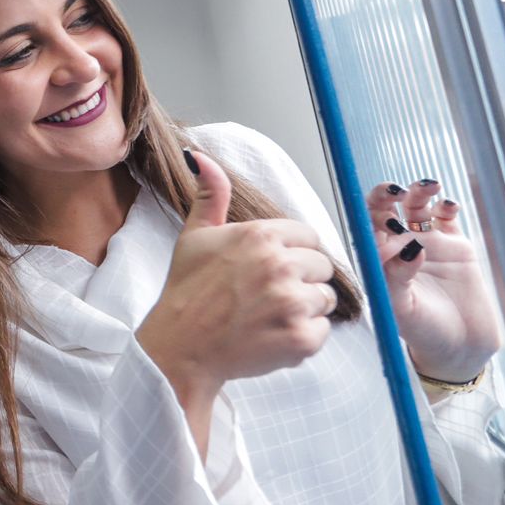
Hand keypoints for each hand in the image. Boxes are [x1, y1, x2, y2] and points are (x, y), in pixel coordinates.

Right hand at [137, 148, 337, 414]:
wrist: (179, 347)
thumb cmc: (186, 291)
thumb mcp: (194, 235)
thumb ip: (210, 195)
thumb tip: (201, 157)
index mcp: (260, 235)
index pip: (308, 236)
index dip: (292, 253)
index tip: (271, 269)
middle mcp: (280, 265)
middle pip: (321, 266)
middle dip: (301, 280)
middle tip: (268, 296)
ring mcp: (292, 302)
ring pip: (325, 298)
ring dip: (304, 309)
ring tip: (269, 316)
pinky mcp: (301, 337)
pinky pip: (323, 331)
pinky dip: (303, 337)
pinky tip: (273, 336)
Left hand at [367, 180, 500, 384]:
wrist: (461, 347)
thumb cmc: (423, 332)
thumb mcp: (403, 309)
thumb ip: (399, 279)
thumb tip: (410, 248)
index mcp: (379, 261)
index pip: (365, 228)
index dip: (368, 214)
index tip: (378, 211)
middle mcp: (399, 247)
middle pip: (387, 211)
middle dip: (388, 196)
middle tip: (396, 191)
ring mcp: (427, 243)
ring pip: (417, 208)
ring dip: (418, 193)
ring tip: (427, 187)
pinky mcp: (455, 245)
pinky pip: (447, 218)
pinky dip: (447, 206)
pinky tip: (448, 206)